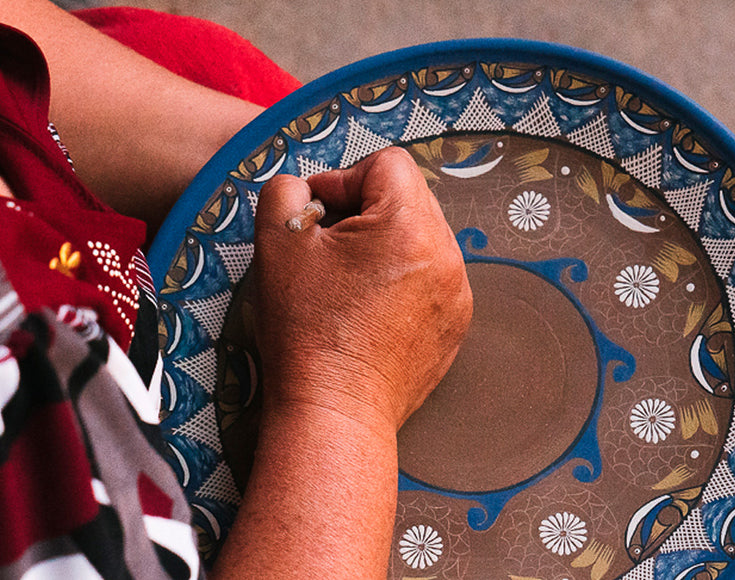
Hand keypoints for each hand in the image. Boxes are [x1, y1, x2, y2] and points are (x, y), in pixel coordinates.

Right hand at [252, 147, 472, 431]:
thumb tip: (303, 190)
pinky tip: (366, 310)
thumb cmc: (307, 332)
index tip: (317, 216)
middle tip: (326, 249)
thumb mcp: (276, 244)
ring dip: (384, 245)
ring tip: (346, 283)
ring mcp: (457, 293)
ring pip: (421, 237)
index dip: (342, 180)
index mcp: (410, 225)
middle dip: (365, 211)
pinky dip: (401, 281)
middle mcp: (446, 254)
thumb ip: (284, 192)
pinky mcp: (455, 324)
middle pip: (409, 198)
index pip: (386, 164)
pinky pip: (431, 278)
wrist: (335, 413)